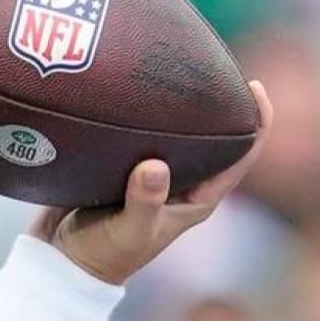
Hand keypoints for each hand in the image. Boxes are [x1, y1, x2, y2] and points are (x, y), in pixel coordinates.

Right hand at [29, 79, 272, 285]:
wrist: (62, 261)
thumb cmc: (104, 254)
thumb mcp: (128, 230)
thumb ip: (144, 201)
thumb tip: (156, 166)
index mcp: (198, 199)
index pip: (241, 157)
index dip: (257, 122)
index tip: (255, 86)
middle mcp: (182, 182)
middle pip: (214, 136)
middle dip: (218, 102)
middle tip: (211, 60)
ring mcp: (154, 173)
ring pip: (177, 129)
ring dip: (179, 101)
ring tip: (173, 60)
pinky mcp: (124, 164)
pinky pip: (141, 130)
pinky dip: (142, 107)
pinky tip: (132, 79)